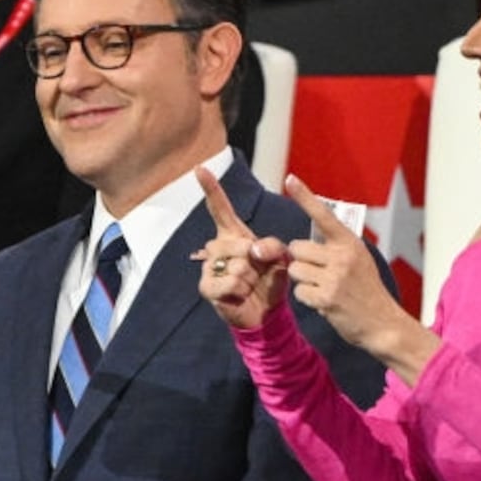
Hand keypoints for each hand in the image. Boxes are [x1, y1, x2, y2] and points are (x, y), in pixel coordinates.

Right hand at [195, 166, 290, 328]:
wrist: (267, 311)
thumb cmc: (270, 280)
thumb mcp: (280, 259)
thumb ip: (272, 246)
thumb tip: (253, 249)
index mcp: (233, 234)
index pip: (220, 208)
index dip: (211, 188)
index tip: (200, 168)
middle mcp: (217, 247)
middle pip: (234, 243)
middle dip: (253, 259)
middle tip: (256, 271)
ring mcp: (209, 266)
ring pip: (233, 265)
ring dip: (249, 277)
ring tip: (249, 284)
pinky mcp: (206, 286)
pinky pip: (228, 282)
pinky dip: (241, 290)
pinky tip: (241, 294)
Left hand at [279, 174, 416, 354]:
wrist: (382, 324)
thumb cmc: (367, 291)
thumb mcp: (359, 260)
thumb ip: (337, 247)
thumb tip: (306, 240)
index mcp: (350, 243)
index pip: (324, 215)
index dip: (305, 196)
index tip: (290, 179)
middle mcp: (342, 257)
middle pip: (297, 248)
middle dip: (300, 261)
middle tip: (317, 273)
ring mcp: (334, 277)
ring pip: (295, 270)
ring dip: (303, 281)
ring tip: (323, 288)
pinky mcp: (326, 298)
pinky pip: (299, 292)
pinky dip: (307, 298)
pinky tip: (324, 302)